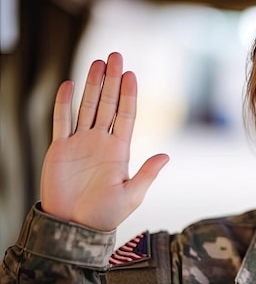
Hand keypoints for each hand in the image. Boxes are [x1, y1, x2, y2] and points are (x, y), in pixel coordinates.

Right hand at [40, 52, 168, 230]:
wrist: (74, 227)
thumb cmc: (105, 215)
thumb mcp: (132, 195)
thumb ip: (147, 174)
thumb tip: (166, 156)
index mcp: (120, 150)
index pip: (127, 115)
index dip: (128, 94)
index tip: (131, 74)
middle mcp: (101, 141)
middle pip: (108, 104)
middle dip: (112, 80)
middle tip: (115, 56)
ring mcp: (80, 143)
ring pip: (87, 107)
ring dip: (92, 84)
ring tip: (97, 62)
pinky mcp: (60, 149)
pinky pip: (61, 121)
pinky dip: (64, 103)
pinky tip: (70, 84)